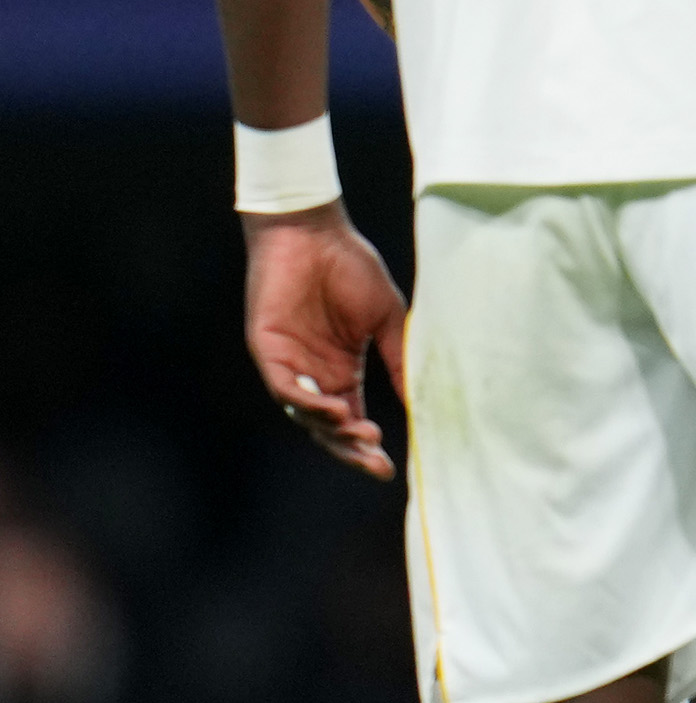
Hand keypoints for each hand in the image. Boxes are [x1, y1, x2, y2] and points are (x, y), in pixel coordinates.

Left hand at [242, 205, 406, 480]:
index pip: (352, 420)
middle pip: (328, 429)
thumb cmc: (351, 268)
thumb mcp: (387, 318)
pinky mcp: (269, 352)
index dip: (367, 447)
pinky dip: (309, 404)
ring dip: (333, 430)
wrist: (314, 233)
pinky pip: (286, 389)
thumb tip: (420, 399)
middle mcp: (314, 375)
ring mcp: (290, 366)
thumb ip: (399, 359)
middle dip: (350, 451)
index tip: (389, 469)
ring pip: (306, 415)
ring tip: (363, 434)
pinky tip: (336, 410)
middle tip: (375, 464)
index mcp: (341, 371)